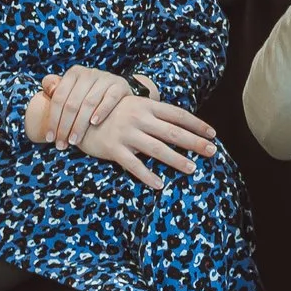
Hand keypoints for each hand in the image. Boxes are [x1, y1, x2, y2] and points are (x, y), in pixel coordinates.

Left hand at [39, 66, 132, 149]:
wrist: (115, 93)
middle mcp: (89, 73)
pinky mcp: (120, 85)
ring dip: (80, 125)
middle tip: (62, 144)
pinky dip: (101, 111)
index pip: (59, 98)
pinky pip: (110, 99)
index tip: (50, 138)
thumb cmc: (86, 96)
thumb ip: (54, 88)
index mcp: (73, 73)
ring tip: (74, 140)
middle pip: (72, 103)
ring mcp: (105, 78)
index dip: (52, 120)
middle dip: (65, 127)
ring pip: (89, 103)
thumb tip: (49, 90)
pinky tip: (94, 123)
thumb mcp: (70, 90)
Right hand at [77, 96, 220, 189]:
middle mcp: (139, 118)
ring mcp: (126, 134)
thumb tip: (181, 124)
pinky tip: (160, 184)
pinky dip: (147, 175)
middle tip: (213, 151)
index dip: (197, 124)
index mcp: (146, 106)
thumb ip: (155, 113)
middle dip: (195, 142)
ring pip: (157, 149)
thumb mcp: (134, 106)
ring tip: (192, 168)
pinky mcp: (113, 149)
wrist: (78, 116)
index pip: (178, 115)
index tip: (213, 134)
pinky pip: (133, 165)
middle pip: (173, 132)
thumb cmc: (112, 112)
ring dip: (176, 160)